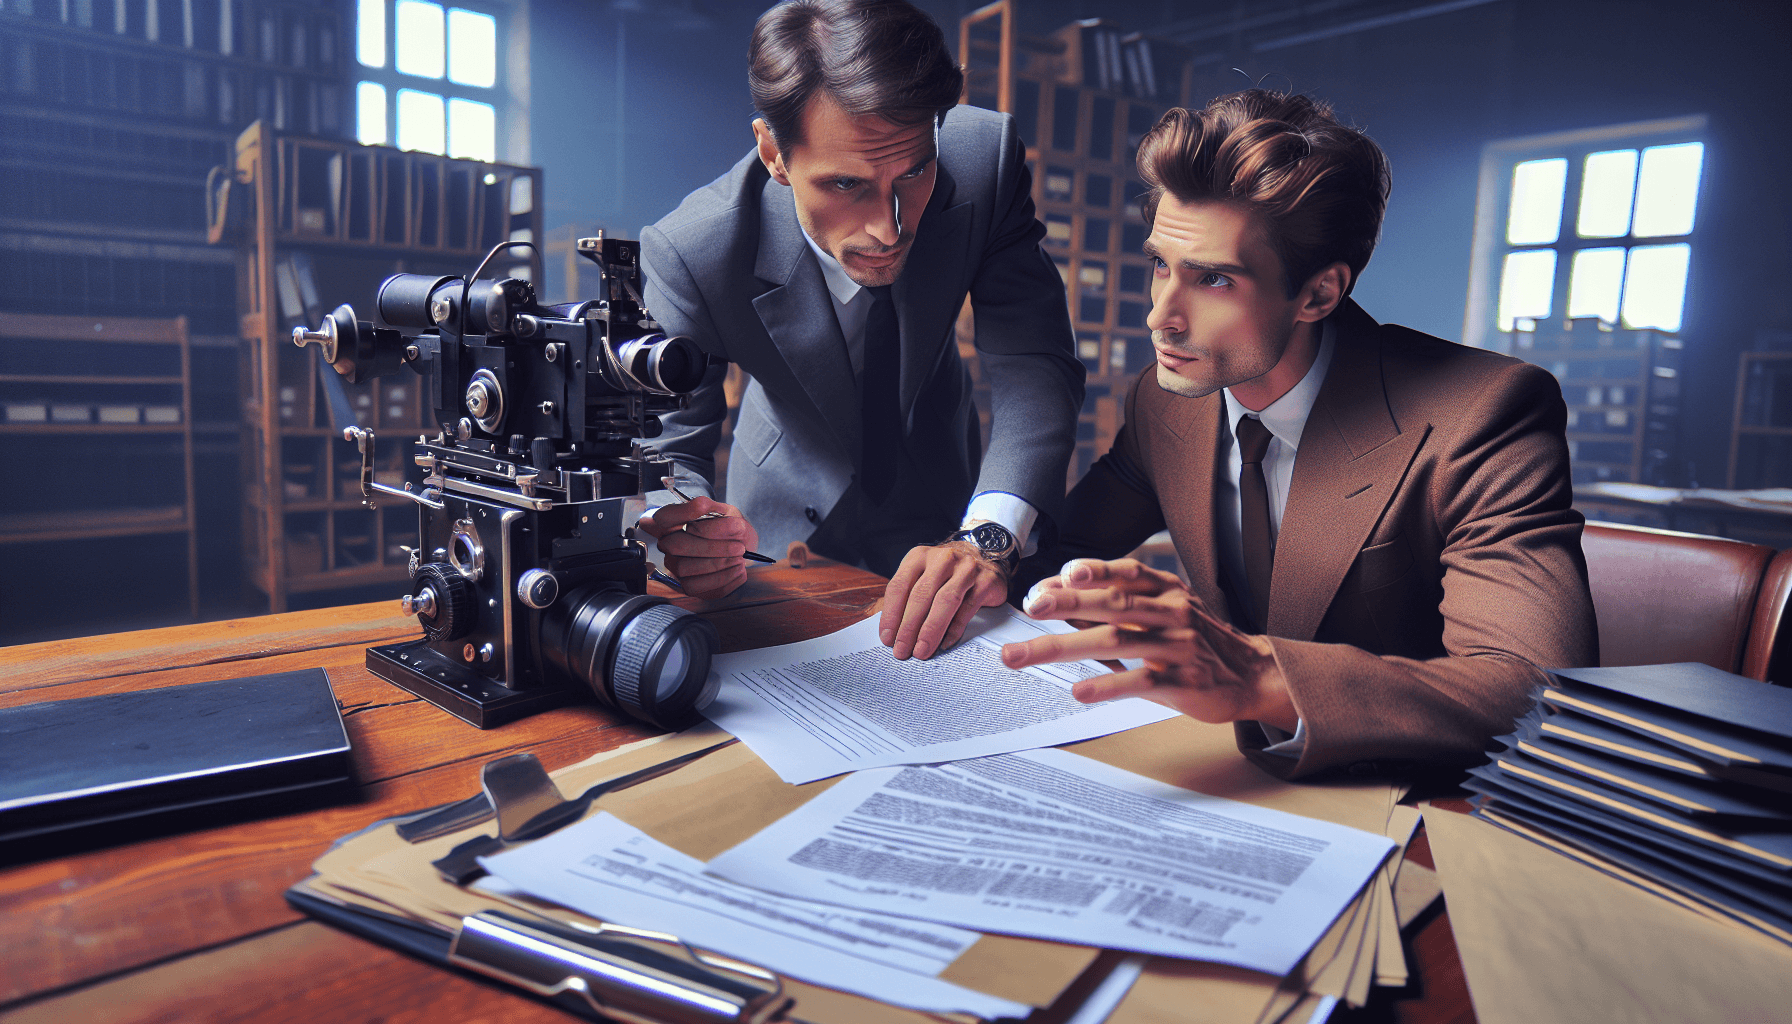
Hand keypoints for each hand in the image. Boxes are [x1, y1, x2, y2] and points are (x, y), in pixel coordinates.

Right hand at [636, 496, 759, 598]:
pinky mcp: (688, 585)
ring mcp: (676, 566)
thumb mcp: (728, 513)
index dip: (681, 513)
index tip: (704, 508)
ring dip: (718, 563)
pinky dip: (722, 579)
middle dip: (710, 547)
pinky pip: (698, 586)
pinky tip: (737, 570)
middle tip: (738, 547)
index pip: (664, 517)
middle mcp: (669, 544)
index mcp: (676, 522)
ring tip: (739, 557)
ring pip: (685, 567)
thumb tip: (704, 507)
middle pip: (676, 545)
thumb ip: (715, 509)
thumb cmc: (732, 530)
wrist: (744, 550)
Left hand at [879, 542, 1011, 659]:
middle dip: (909, 627)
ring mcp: (966, 568)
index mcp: (919, 556)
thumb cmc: (946, 574)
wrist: (984, 559)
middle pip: (921, 595)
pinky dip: (955, 628)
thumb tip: (887, 631)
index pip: (899, 586)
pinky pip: (967, 608)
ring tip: (921, 650)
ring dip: (930, 630)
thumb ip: (904, 598)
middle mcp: (942, 558)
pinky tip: (945, 643)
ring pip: (945, 601)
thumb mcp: (921, 577)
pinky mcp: (986, 580)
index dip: (891, 615)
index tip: (887, 638)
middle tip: (902, 650)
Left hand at [1001, 558, 1297, 729]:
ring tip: (1027, 654)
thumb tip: (1059, 595)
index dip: (1093, 570)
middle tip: (1031, 607)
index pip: (1126, 572)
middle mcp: (1174, 612)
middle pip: (1113, 604)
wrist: (1252, 673)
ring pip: (1118, 641)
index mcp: (1167, 590)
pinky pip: (1141, 682)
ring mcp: (1180, 647)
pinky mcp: (1186, 682)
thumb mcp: (1166, 609)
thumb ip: (1120, 602)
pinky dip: (1107, 685)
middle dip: (1067, 604)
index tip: (1058, 577)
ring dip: (1066, 647)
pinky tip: (1080, 690)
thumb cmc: (1197, 640)